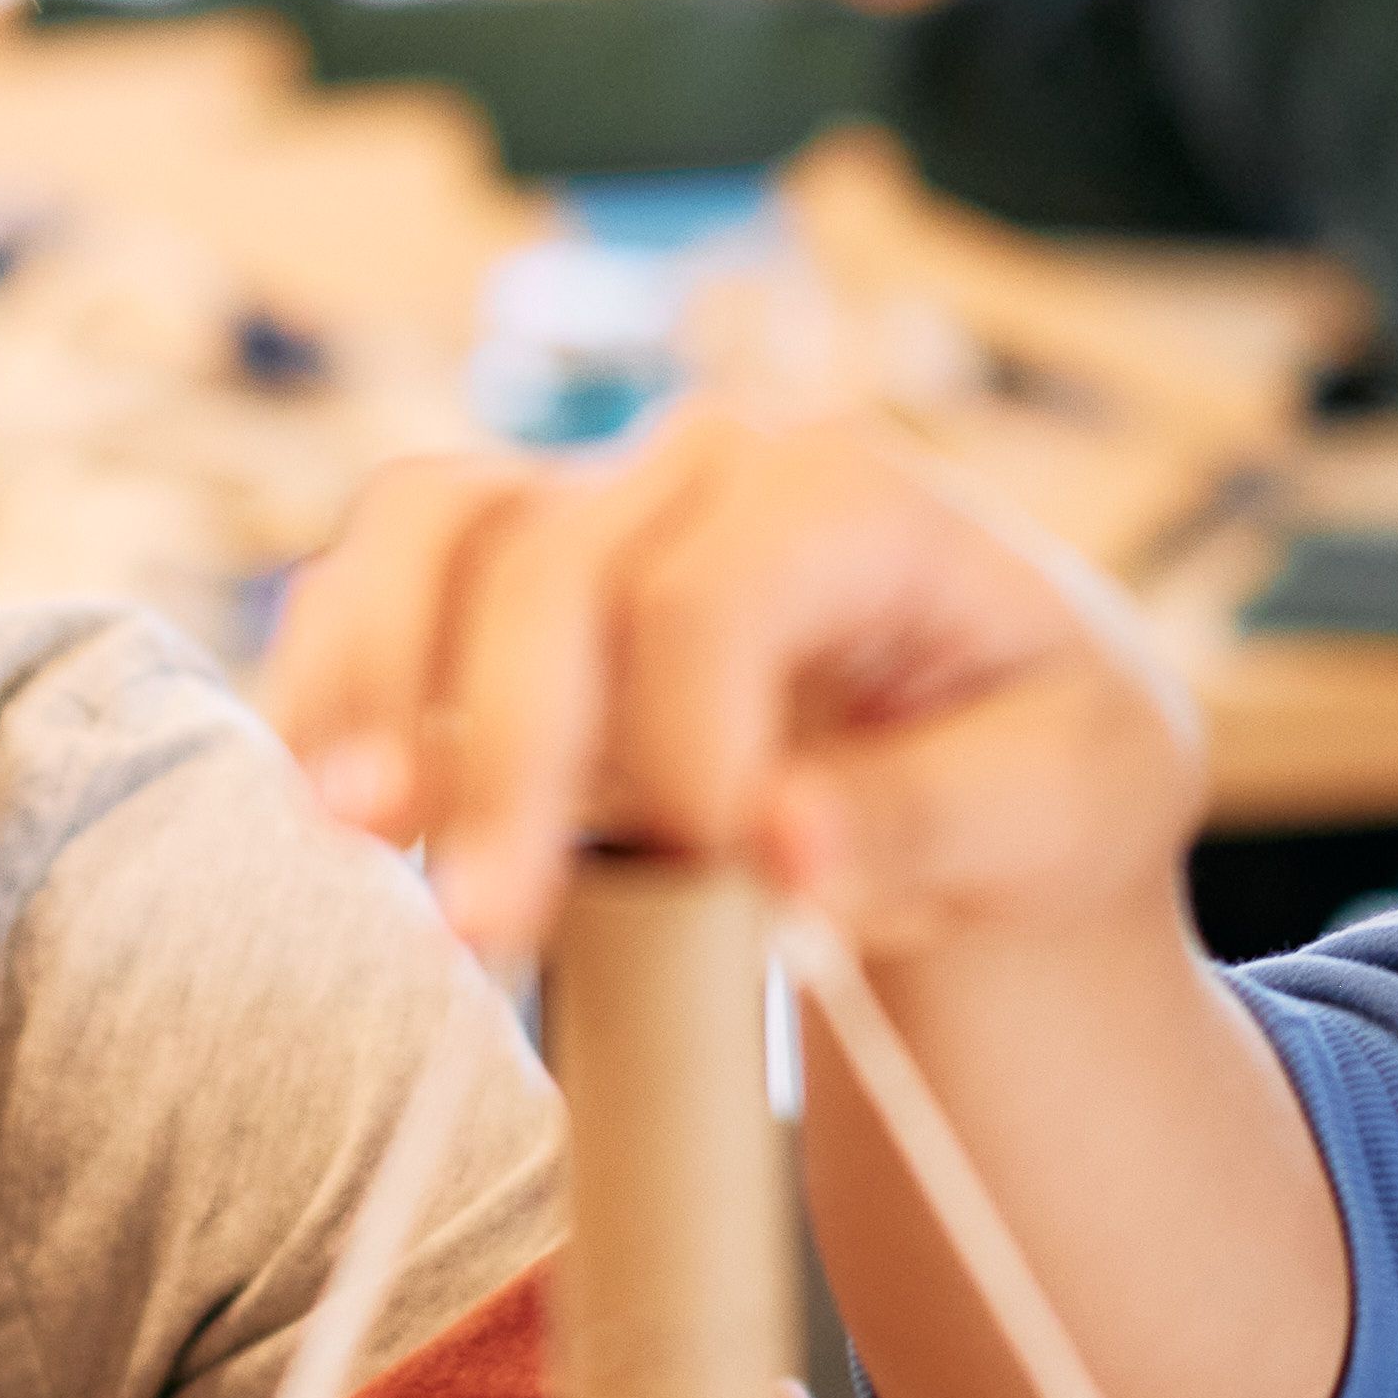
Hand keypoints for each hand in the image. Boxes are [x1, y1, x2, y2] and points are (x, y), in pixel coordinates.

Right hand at [254, 396, 1202, 966]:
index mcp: (857, 490)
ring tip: (358, 832)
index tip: (715, 890)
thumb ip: (937, 816)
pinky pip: (381, 583)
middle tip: (492, 931)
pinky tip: (328, 800)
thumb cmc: (1035, 760)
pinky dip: (333, 683)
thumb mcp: (1068, 797)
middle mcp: (703, 465)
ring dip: (376, 690)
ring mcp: (591, 505)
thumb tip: (783, 844)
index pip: (717, 594)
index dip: (688, 749)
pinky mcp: (507, 580)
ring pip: (429, 535)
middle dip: (508, 758)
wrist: (990, 757)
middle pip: (549, 567)